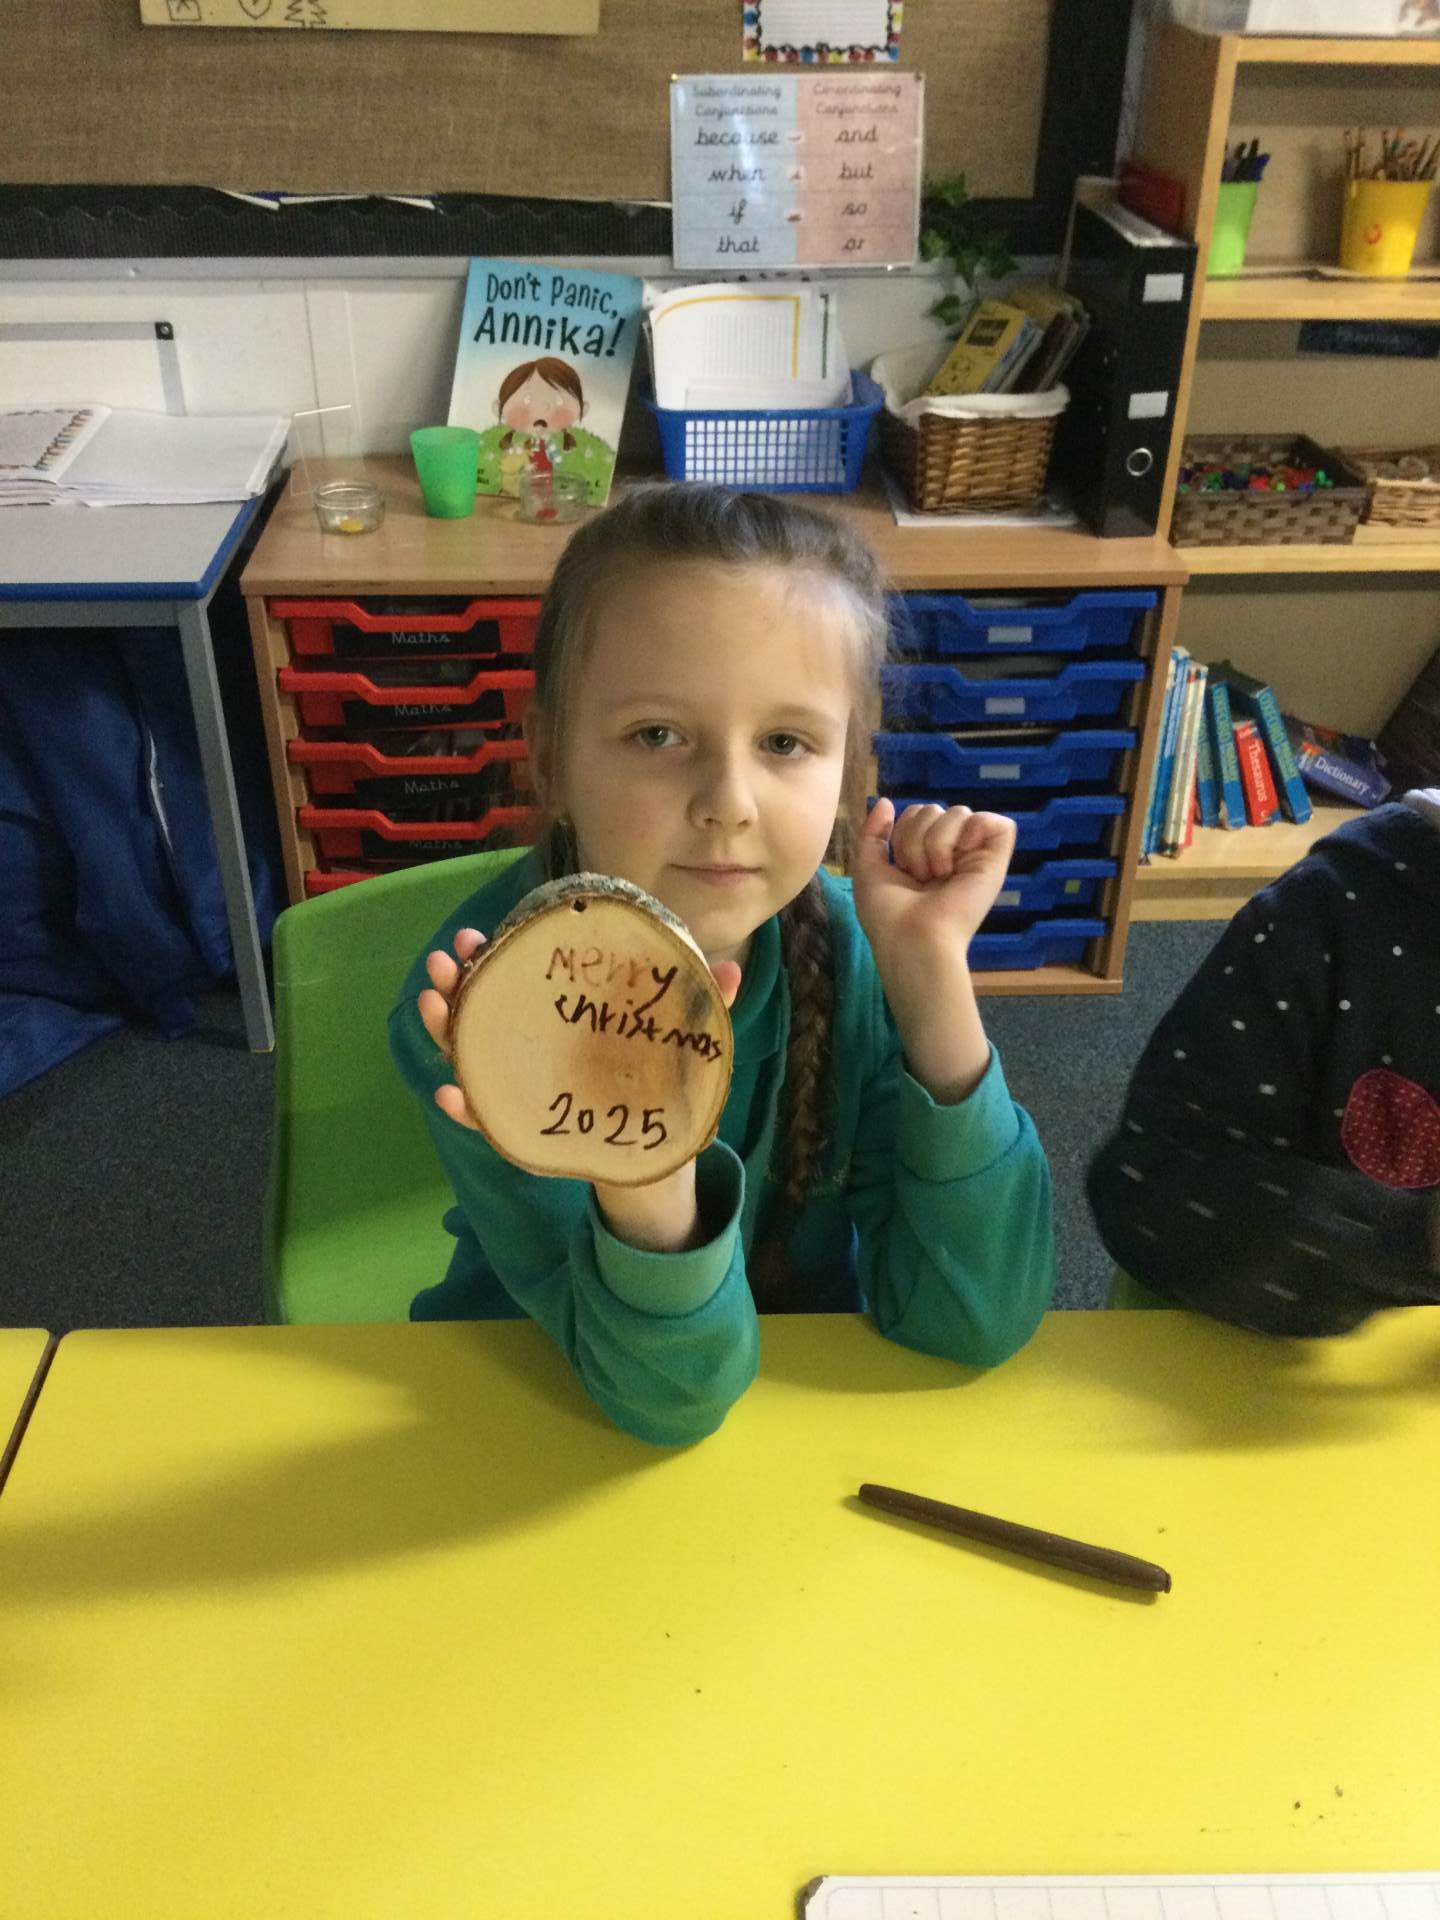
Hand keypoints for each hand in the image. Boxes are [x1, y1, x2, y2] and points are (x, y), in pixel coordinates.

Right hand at [418, 929, 743, 1156]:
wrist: (658, 1146)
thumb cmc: (661, 1079)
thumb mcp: (681, 1040)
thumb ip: (700, 1006)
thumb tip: (731, 970)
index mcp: (563, 1017)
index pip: (517, 978)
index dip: (489, 955)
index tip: (476, 936)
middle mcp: (532, 1046)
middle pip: (483, 1010)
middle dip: (455, 983)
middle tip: (445, 962)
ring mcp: (523, 1086)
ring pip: (472, 1055)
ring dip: (445, 1030)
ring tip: (432, 1005)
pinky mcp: (526, 1129)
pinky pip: (487, 1119)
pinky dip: (466, 1108)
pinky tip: (452, 1096)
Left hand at [852, 799, 1015, 977]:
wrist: (911, 938)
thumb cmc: (887, 914)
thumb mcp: (869, 867)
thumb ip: (873, 833)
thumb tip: (886, 801)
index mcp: (927, 855)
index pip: (918, 813)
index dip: (902, 832)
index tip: (900, 867)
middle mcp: (953, 853)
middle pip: (934, 808)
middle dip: (915, 838)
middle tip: (918, 876)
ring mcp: (975, 856)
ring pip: (959, 811)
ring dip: (937, 843)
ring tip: (937, 875)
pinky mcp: (997, 861)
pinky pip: (992, 821)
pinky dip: (971, 834)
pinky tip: (960, 862)